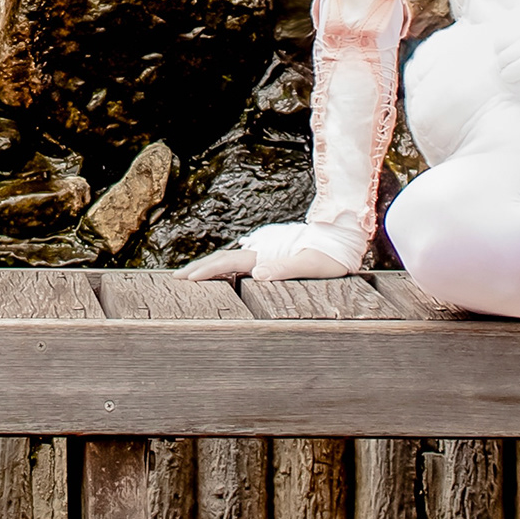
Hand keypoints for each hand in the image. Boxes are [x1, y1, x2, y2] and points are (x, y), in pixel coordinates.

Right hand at [182, 215, 371, 281]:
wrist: (343, 239)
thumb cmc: (331, 256)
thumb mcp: (312, 265)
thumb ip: (286, 268)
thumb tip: (258, 273)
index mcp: (265, 255)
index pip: (228, 263)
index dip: (206, 271)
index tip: (186, 279)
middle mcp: (262, 251)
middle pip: (222, 259)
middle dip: (199, 268)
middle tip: (176, 278)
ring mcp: (265, 252)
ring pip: (230, 259)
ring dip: (209, 268)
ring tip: (191, 277)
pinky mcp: (272, 256)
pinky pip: (241, 263)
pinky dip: (224, 269)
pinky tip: (221, 276)